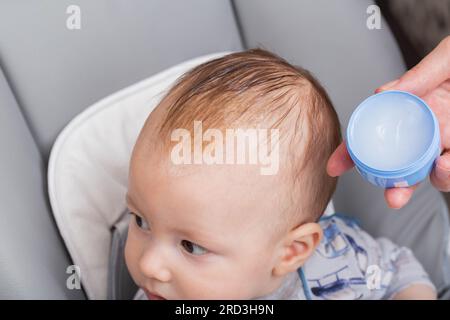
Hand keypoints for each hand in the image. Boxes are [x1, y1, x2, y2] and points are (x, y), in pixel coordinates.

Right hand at [327, 36, 449, 208]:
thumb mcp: (447, 58)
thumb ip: (418, 74)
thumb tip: (383, 93)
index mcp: (419, 106)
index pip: (378, 132)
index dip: (354, 150)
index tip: (336, 165)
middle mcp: (434, 129)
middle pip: (404, 163)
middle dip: (394, 184)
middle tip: (393, 195)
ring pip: (434, 171)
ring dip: (433, 179)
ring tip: (439, 169)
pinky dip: (449, 172)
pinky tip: (447, 164)